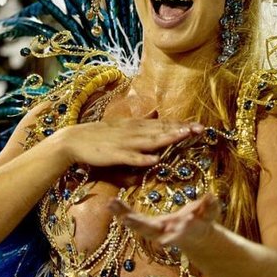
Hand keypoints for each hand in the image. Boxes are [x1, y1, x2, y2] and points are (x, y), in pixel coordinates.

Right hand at [49, 118, 203, 167]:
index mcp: (137, 126)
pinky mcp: (115, 155)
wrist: (75, 140)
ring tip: (184, 136)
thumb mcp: (123, 127)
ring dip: (168, 138)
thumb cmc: (100, 136)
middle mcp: (134, 132)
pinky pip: (131, 158)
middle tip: (201, 129)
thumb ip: (141, 124)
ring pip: (151, 141)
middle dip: (182, 129)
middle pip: (162, 130)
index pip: (164, 124)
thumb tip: (156, 116)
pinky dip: (143, 159)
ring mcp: (125, 143)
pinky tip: (154, 160)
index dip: (182, 124)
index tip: (199, 125)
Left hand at [107, 193, 221, 249]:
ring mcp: (153, 230)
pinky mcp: (146, 225)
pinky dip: (122, 211)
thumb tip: (211, 196)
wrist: (193, 234)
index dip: (171, 236)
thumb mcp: (209, 215)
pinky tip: (111, 203)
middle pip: (148, 231)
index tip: (164, 233)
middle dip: (138, 224)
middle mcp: (163, 233)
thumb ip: (210, 207)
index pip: (175, 235)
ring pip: (136, 224)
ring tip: (111, 203)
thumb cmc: (202, 223)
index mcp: (179, 232)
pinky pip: (132, 218)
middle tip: (126, 218)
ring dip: (123, 214)